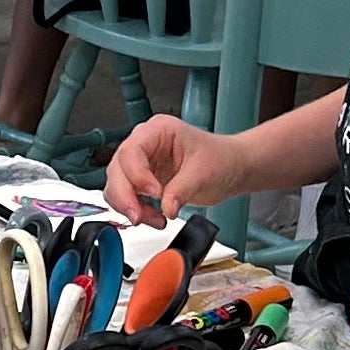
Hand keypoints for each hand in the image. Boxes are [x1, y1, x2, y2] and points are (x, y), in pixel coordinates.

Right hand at [108, 118, 231, 222]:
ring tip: (154, 219)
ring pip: (117, 186)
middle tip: (139, 216)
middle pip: (118, 169)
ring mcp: (142, 164)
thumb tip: (165, 208)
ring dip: (129, 206)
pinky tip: (154, 218)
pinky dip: (135, 211)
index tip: (154, 194)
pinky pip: (127, 198)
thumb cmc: (221, 158)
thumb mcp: (204, 172)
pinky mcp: (143, 182)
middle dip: (125, 196)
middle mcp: (145, 145)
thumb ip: (182, 190)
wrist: (231, 169)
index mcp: (158, 131)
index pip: (132, 151)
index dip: (137, 174)